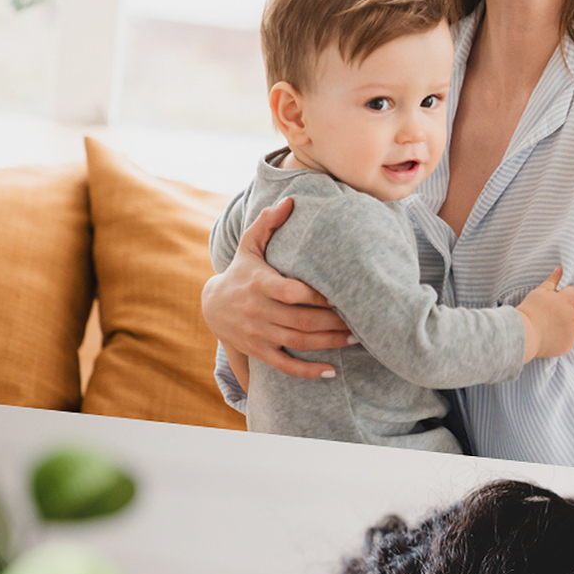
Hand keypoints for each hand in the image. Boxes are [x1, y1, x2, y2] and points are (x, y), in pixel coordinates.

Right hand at [198, 187, 348, 404]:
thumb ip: (268, 223)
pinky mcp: (259, 350)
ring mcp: (258, 333)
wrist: (212, 306)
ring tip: (355, 338)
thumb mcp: (249, 245)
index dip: (319, 296)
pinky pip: (286, 366)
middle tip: (361, 319)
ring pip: (299, 342)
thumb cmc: (241, 272)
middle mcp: (258, 311)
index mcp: (259, 284)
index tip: (343, 293)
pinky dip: (308, 372)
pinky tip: (331, 371)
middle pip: (302, 321)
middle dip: (334, 322)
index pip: (292, 292)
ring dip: (330, 343)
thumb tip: (290, 201)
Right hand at [519, 274, 573, 361]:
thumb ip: (553, 280)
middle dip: (564, 310)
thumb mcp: (539, 292)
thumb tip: (560, 269)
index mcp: (567, 301)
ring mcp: (572, 332)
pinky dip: (561, 338)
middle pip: (573, 309)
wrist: (523, 334)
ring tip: (546, 326)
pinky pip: (568, 339)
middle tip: (547, 314)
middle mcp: (573, 316)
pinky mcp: (568, 345)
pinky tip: (548, 336)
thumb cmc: (529, 310)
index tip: (554, 301)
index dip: (564, 296)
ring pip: (571, 325)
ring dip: (563, 324)